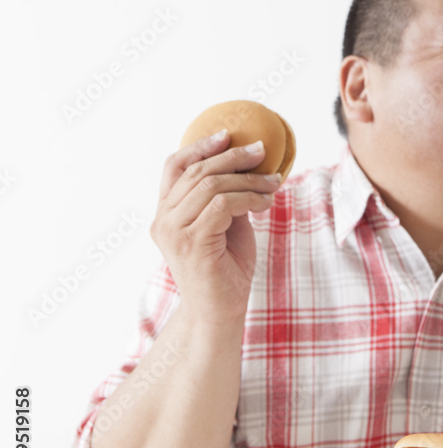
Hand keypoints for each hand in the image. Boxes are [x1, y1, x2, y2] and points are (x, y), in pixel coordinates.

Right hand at [149, 131, 282, 322]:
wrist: (220, 312)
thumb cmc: (225, 269)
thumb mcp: (225, 224)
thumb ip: (226, 196)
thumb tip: (247, 165)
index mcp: (166, 212)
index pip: (174, 166)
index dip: (200, 145)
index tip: (228, 135)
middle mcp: (163, 220)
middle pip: (197, 171)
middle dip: (234, 157)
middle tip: (262, 151)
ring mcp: (174, 231)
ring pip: (211, 185)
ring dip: (248, 180)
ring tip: (273, 183)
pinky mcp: (192, 242)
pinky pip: (224, 205)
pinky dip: (250, 198)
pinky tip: (267, 203)